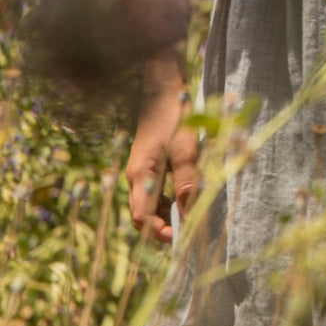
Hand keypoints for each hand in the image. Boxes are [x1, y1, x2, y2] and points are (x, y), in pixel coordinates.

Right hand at [126, 87, 199, 243]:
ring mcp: (140, 171)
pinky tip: (184, 196)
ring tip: (189, 214)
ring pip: (148, 205)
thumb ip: (187, 183)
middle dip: (163, 227)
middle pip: (143, 215)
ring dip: (166, 214)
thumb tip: (190, 215)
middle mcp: (135, 177)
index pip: (143, 218)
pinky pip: (153, 192)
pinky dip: (167, 201)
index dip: (160, 233)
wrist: (164, 89)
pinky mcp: (148, 165)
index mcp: (140, 175)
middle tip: (187, 229)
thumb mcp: (185, 150)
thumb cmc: (175, 116)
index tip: (182, 236)